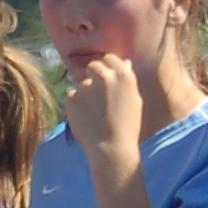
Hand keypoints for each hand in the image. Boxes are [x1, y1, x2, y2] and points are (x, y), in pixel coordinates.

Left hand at [61, 54, 146, 179]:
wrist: (111, 149)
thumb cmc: (127, 126)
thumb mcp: (135, 101)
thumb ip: (128, 79)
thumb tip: (125, 62)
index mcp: (123, 75)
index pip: (109, 58)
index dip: (107, 67)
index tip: (106, 78)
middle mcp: (104, 76)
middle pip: (92, 66)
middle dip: (93, 77)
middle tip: (97, 97)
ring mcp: (86, 86)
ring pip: (81, 83)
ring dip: (85, 93)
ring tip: (94, 113)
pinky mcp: (71, 97)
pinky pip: (71, 95)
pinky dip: (75, 104)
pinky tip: (85, 118)